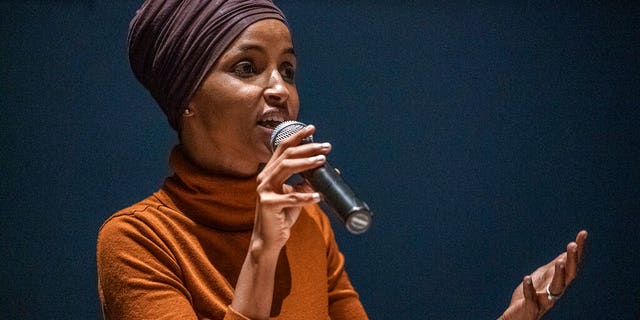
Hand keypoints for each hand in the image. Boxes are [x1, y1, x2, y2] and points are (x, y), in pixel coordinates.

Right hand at [252, 124, 331, 254]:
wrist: (270, 238)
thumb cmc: (282, 215)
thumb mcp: (296, 195)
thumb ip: (306, 183)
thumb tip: (328, 171)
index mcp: (270, 172)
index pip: (283, 148)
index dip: (297, 136)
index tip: (312, 128)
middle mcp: (264, 177)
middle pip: (287, 155)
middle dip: (308, 148)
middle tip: (326, 147)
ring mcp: (264, 190)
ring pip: (286, 169)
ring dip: (306, 163)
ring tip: (322, 161)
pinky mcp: (268, 204)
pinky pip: (290, 198)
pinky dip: (305, 197)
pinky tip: (318, 197)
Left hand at [500, 230, 587, 319]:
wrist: (517, 316)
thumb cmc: (531, 296)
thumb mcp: (544, 278)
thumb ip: (555, 267)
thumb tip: (568, 252)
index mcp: (558, 282)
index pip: (572, 265)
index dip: (578, 250)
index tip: (583, 233)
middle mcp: (555, 291)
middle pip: (569, 276)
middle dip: (572, 260)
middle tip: (572, 244)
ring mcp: (544, 300)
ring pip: (556, 289)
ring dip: (559, 275)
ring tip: (559, 261)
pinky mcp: (530, 308)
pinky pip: (531, 298)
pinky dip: (530, 288)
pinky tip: (527, 278)